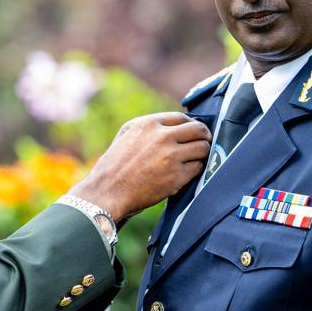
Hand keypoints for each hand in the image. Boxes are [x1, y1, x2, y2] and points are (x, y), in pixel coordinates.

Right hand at [69, 112, 210, 221]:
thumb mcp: (126, 134)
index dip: (191, 125)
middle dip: (204, 137)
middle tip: (203, 144)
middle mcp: (162, 137)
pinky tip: (185, 174)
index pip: (183, 118)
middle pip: (199, 130)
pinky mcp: (177, 176)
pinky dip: (195, 170)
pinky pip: (198, 168)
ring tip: (194, 160)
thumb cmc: (114, 165)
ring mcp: (172, 156)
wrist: (107, 192)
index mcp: (149, 124)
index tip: (193, 132)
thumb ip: (150, 127)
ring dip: (201, 154)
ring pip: (203, 148)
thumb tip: (175, 126)